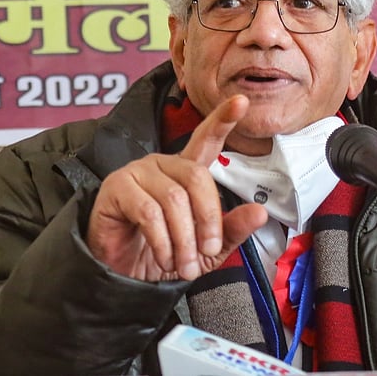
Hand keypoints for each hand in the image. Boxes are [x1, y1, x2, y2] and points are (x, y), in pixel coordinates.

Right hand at [86, 95, 267, 280]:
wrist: (122, 275)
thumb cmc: (162, 254)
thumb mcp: (205, 249)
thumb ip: (231, 229)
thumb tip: (260, 212)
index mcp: (185, 172)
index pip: (206, 140)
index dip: (223, 120)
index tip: (241, 102)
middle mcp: (162, 164)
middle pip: (197, 177)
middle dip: (208, 219)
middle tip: (206, 251)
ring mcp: (137, 172)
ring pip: (173, 198)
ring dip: (184, 239)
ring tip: (183, 265)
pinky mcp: (116, 188)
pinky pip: (148, 211)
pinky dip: (162, 241)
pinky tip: (164, 257)